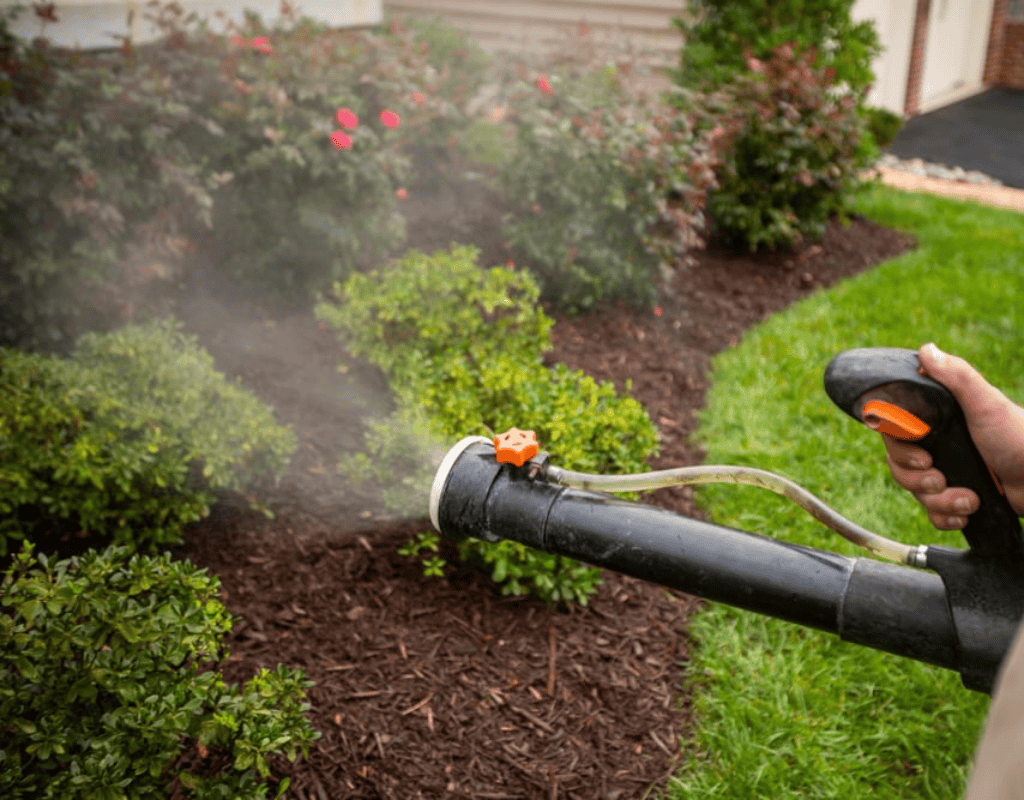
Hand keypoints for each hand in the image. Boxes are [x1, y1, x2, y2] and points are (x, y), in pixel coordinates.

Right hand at [879, 343, 1023, 529]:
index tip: (922, 456)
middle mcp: (937, 444)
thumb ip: (957, 377)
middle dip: (918, 479)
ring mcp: (945, 470)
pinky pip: (932, 512)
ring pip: (915, 492)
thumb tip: (927, 349)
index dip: (899, 448)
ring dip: (940, 500)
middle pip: (898, 465)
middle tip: (941, 478)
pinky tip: (967, 510)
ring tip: (968, 498)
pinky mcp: (954, 496)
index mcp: (937, 420)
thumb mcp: (986, 404)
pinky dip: (947, 515)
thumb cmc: (1019, 438)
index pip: (894, 432)